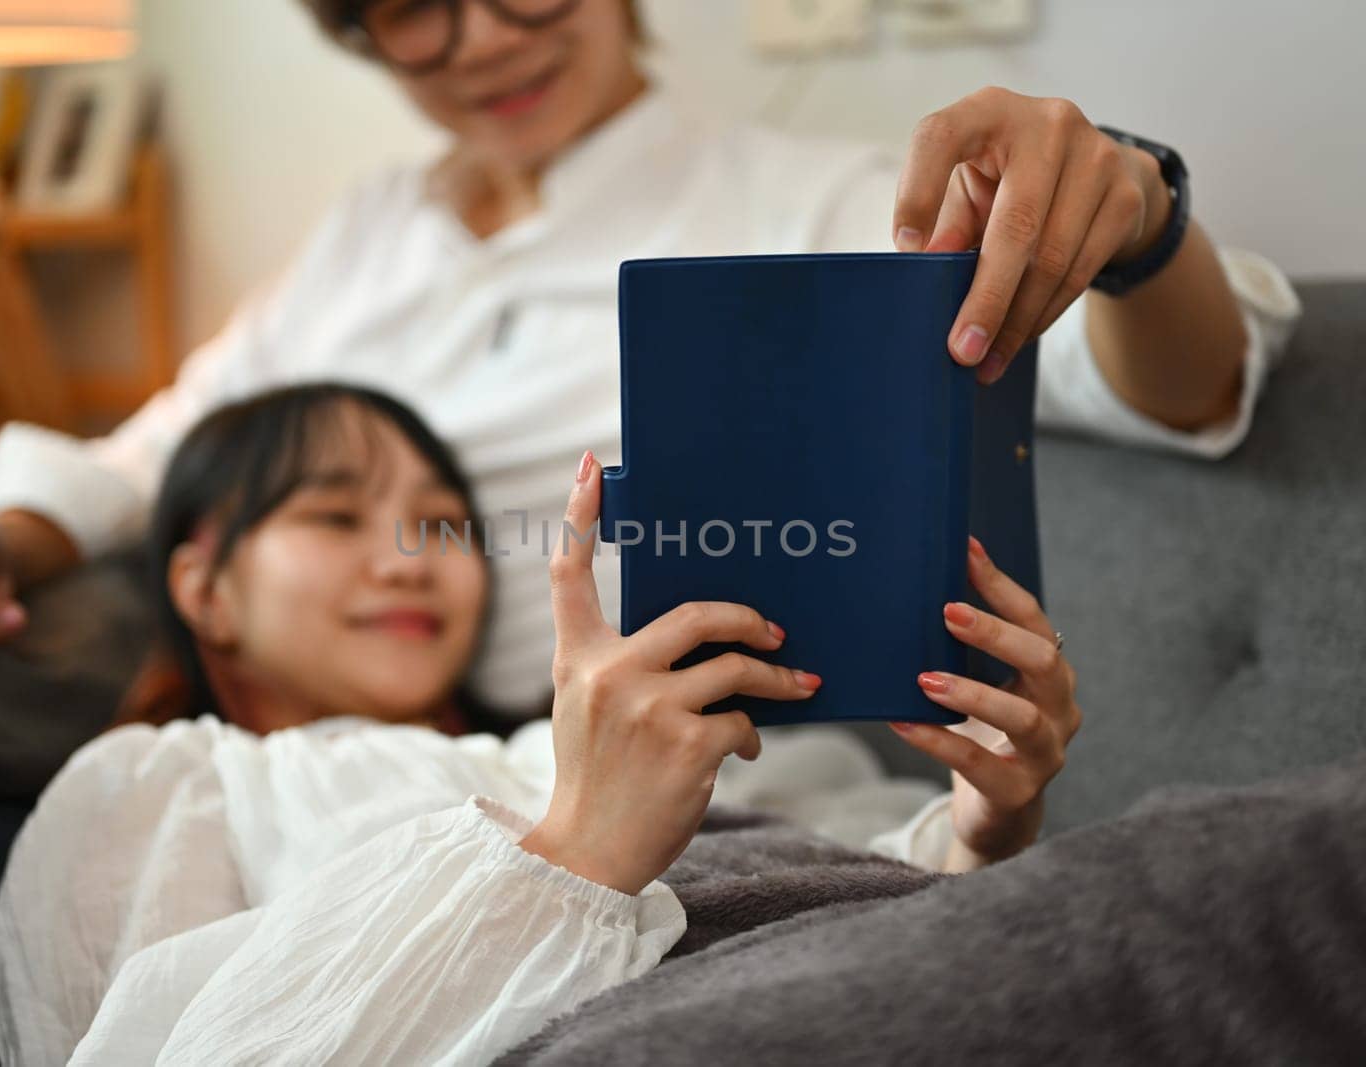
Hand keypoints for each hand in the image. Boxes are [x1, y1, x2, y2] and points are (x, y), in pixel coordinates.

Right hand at [519, 450, 822, 895]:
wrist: (589, 854)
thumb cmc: (595, 779)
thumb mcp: (582, 711)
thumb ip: (619, 666)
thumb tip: (704, 641)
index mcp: (576, 660)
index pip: (570, 576)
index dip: (579, 517)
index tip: (590, 467)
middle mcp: (607, 674)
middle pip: (697, 614)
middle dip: (750, 621)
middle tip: (776, 636)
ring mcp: (648, 708)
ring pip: (735, 667)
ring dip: (773, 681)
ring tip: (795, 690)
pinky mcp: (687, 745)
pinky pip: (742, 720)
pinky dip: (751, 734)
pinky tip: (744, 750)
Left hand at [889, 535, 1080, 870]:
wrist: (997, 811)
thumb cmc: (985, 735)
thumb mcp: (983, 686)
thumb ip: (964, 649)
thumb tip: (917, 587)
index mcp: (1051, 675)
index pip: (1035, 621)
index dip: (1002, 586)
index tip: (966, 552)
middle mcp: (1060, 710)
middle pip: (1042, 661)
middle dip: (996, 633)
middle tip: (947, 612)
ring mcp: (1046, 754)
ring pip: (1023, 717)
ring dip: (972, 693)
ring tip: (925, 678)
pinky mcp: (1017, 792)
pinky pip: (979, 764)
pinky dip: (939, 742)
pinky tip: (904, 724)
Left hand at [892, 86, 1170, 384]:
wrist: (1100, 167)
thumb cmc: (1008, 180)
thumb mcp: (971, 188)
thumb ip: (947, 222)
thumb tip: (927, 269)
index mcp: (987, 111)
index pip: (940, 138)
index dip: (918, 193)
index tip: (904, 250)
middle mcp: (1046, 124)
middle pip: (1014, 225)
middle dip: (985, 298)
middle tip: (961, 351)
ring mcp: (1095, 156)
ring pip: (1052, 258)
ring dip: (1016, 320)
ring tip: (986, 361)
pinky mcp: (1125, 194)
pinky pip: (1080, 271)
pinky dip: (1044, 313)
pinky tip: (1020, 339)